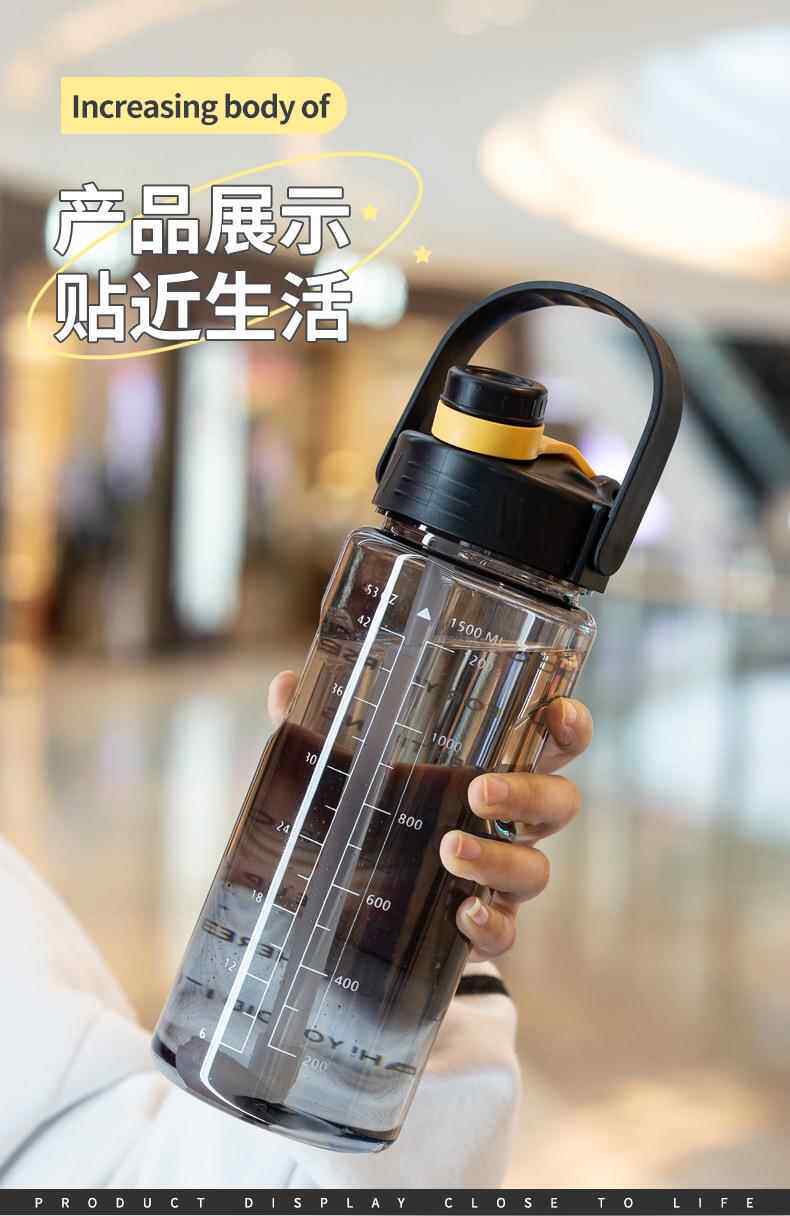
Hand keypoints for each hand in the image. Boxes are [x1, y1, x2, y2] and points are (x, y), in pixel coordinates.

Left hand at [266, 670, 592, 963]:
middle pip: (558, 803)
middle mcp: (509, 823)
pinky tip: (461, 914)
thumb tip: (284, 685)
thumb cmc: (374, 818)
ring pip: (536, 869)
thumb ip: (321, 731)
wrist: (358, 910)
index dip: (569, 725)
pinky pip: (505, 931)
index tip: (555, 713)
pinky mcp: (481, 929)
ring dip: (500, 858)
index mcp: (492, 769)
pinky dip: (490, 924)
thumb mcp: (346, 772)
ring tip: (450, 851)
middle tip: (479, 789)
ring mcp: (499, 878)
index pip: (552, 742)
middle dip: (530, 793)